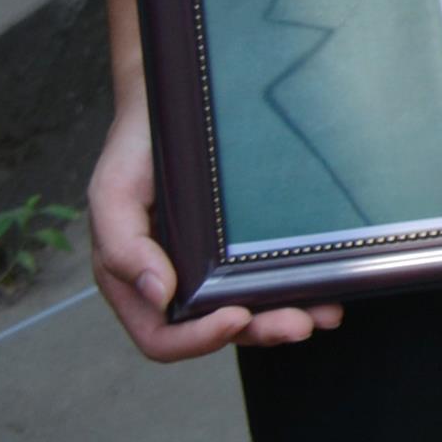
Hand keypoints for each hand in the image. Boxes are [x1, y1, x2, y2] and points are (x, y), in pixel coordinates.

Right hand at [88, 85, 341, 360]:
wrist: (175, 102)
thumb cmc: (137, 151)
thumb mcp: (113, 193)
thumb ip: (123, 247)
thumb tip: (158, 295)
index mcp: (138, 283)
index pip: (163, 337)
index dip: (198, 339)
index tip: (235, 316)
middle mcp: (177, 284)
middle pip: (218, 330)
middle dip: (260, 332)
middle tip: (300, 323)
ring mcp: (213, 267)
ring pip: (251, 311)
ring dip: (287, 318)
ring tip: (324, 312)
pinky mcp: (244, 246)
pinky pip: (270, 277)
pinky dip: (299, 289)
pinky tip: (329, 288)